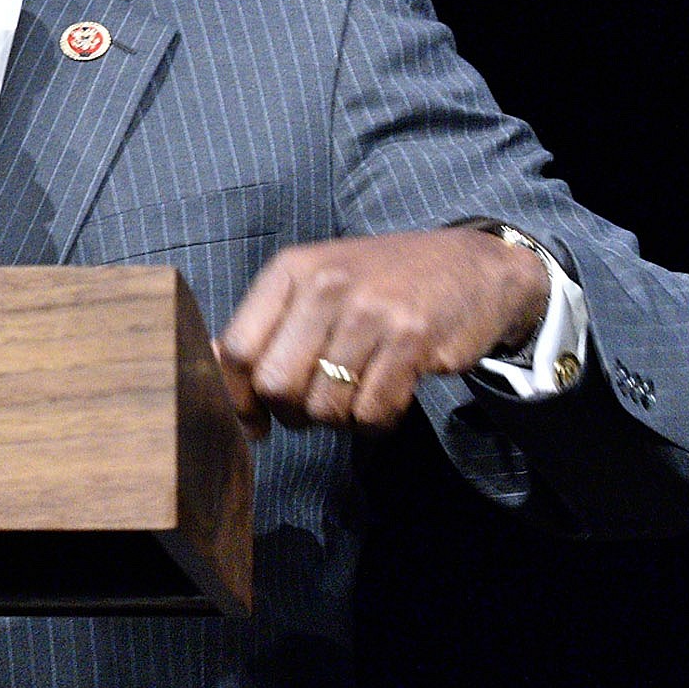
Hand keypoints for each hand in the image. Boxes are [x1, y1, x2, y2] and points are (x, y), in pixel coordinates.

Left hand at [217, 228, 549, 435]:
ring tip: (354, 397)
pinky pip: (372, 412)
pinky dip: (375, 422)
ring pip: (324, 406)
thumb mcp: (317, 284)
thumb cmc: (381, 283)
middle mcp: (325, 286)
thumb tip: (215, 365)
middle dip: (290, 413)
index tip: (254, 420)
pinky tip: (386, 400)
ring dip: (337, 419)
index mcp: (291, 270)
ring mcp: (370, 312)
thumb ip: (269, 323)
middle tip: (312, 409)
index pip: (238, 348)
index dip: (237, 397)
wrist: (473, 265)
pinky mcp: (414, 340)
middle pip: (275, 384)